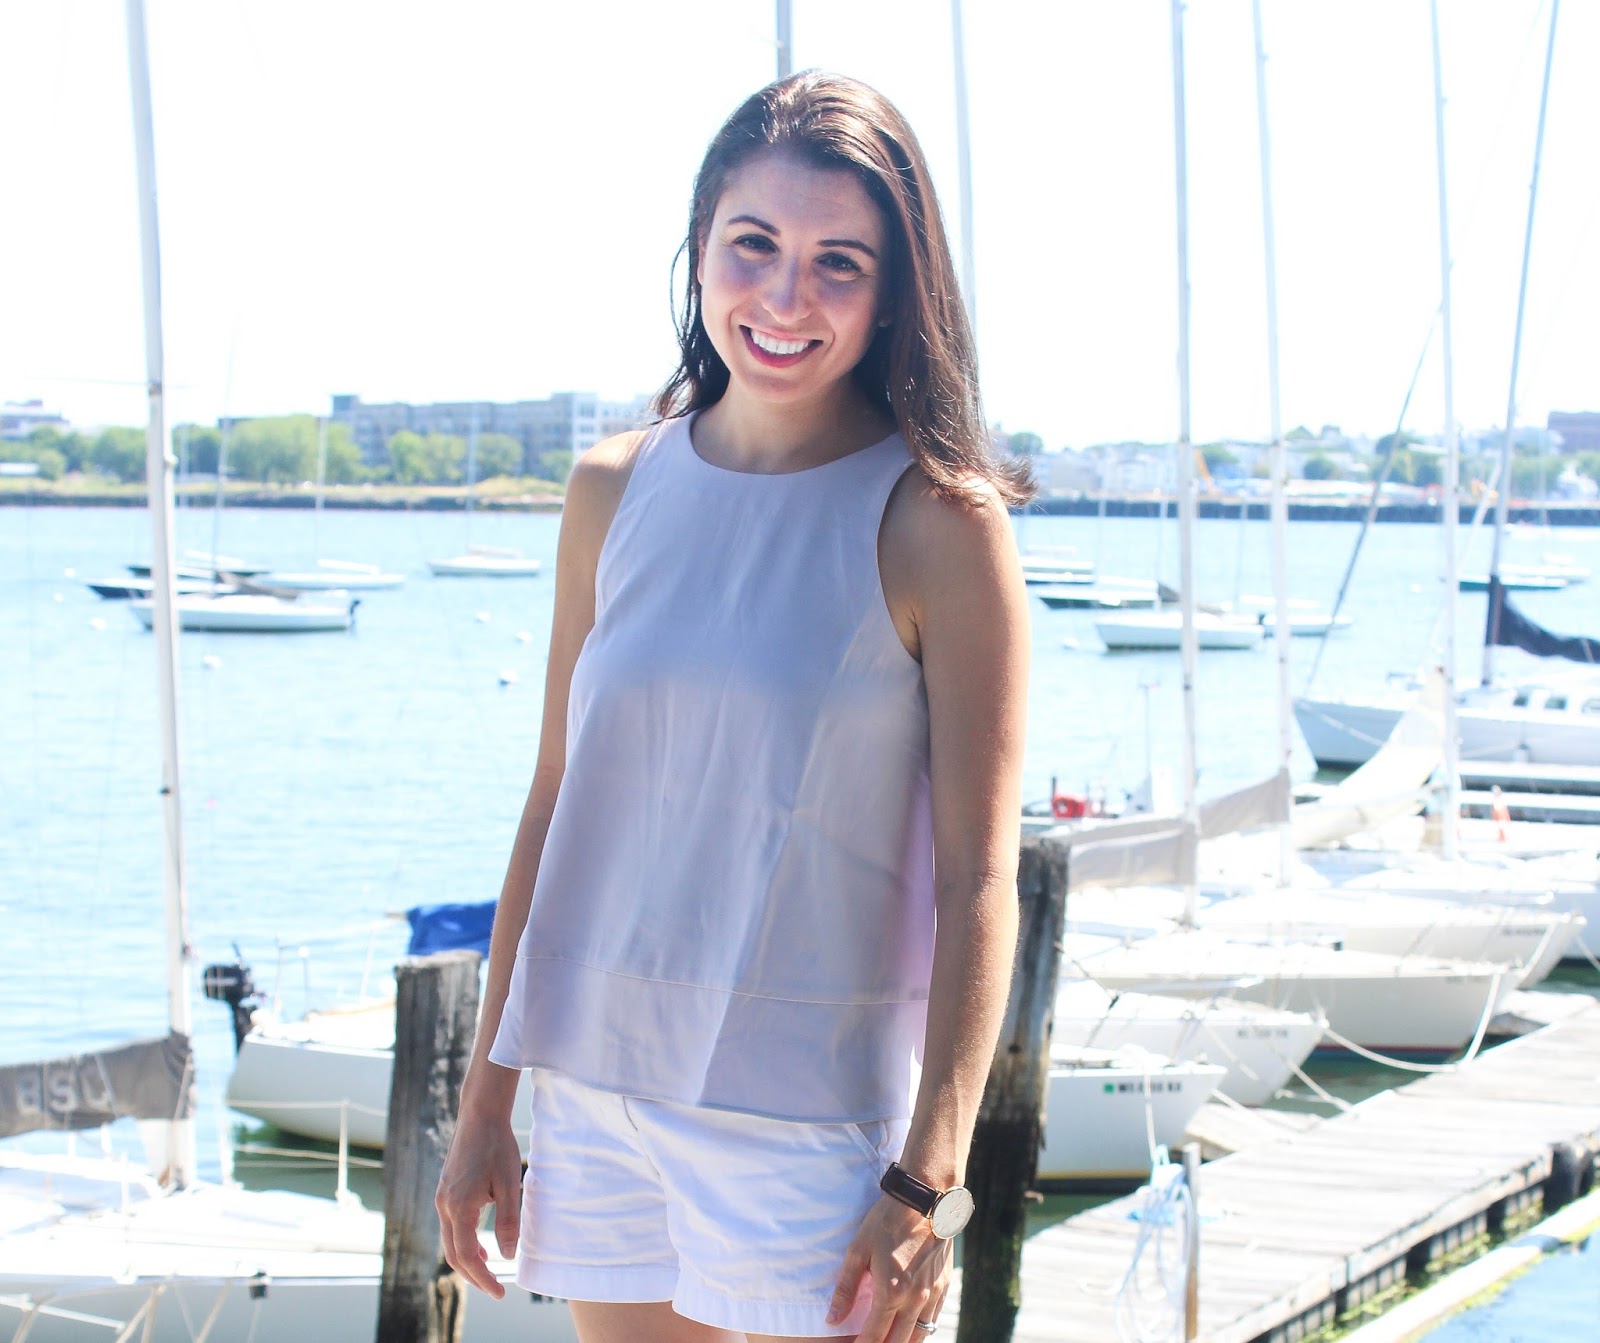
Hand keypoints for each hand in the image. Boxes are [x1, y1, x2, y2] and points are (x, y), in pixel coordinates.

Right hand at [435, 1105, 523, 1297]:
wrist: (479, 1115)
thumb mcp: (508, 1184)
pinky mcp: (445, 1192)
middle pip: (454, 1254)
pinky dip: (464, 1242)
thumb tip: (506, 1256)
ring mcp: (442, 1199)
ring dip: (468, 1259)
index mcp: (459, 1207)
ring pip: (450, 1241)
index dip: (483, 1279)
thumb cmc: (497, 1146)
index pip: (467, 1256)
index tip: (499, 1292)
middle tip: (495, 1289)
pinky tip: (481, 1244)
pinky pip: (450, 1227)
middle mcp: (444, 1206)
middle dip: (474, 1275)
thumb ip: (508, 1221)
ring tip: (489, 1271)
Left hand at [827, 1194, 952, 1341]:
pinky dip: (920, 1329)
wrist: (923, 1200)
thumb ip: (845, 1289)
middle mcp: (914, 1299)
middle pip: (898, 1342)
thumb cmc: (886, 1221)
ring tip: (888, 1340)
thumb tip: (832, 1320)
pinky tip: (909, 1327)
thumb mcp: (858, 1250)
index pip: (874, 1337)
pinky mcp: (943, 1284)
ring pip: (919, 1336)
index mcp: (891, 1293)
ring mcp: (932, 1294)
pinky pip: (933, 1319)